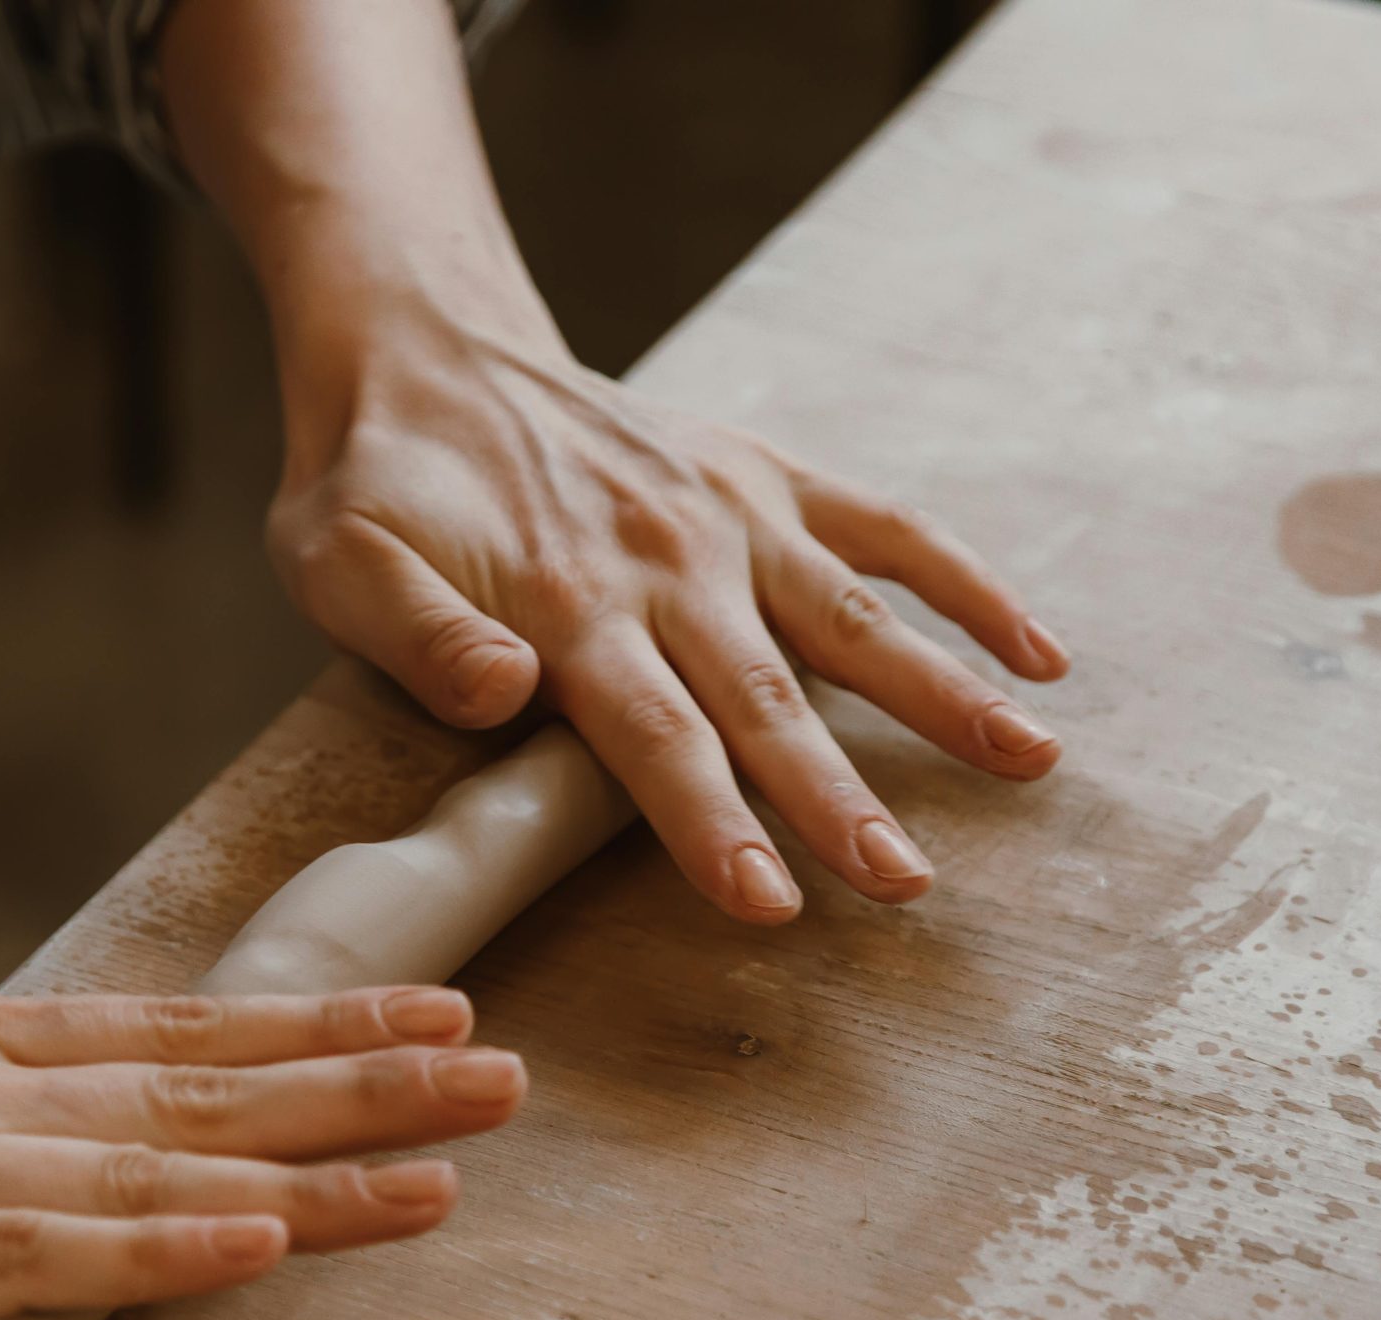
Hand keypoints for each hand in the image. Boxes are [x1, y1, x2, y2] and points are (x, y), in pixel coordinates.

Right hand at [0, 696, 524, 1319]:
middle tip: (504, 1074)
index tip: (427, 1010)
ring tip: (444, 1164)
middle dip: (362, 1084)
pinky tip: (258, 1237)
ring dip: (308, 1169)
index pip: (171, 1026)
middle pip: (202, 1090)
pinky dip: (151, 1247)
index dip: (308, 1024)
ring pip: (153, 1169)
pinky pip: (32, 1256)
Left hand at [266, 299, 1070, 924]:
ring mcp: (732, 516)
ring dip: (944, 694)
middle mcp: (669, 563)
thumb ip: (416, 635)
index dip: (712, 825)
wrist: (425, 353)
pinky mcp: (768, 478)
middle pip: (768, 701)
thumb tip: (503, 694)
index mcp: (568, 605)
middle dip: (839, 802)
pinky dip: (969, 586)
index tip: (768, 904)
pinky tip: (1041, 652)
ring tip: (1029, 762)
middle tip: (905, 884)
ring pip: (857, 618)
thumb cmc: (377, 486)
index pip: (653, 737)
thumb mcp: (339, 559)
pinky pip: (889, 530)